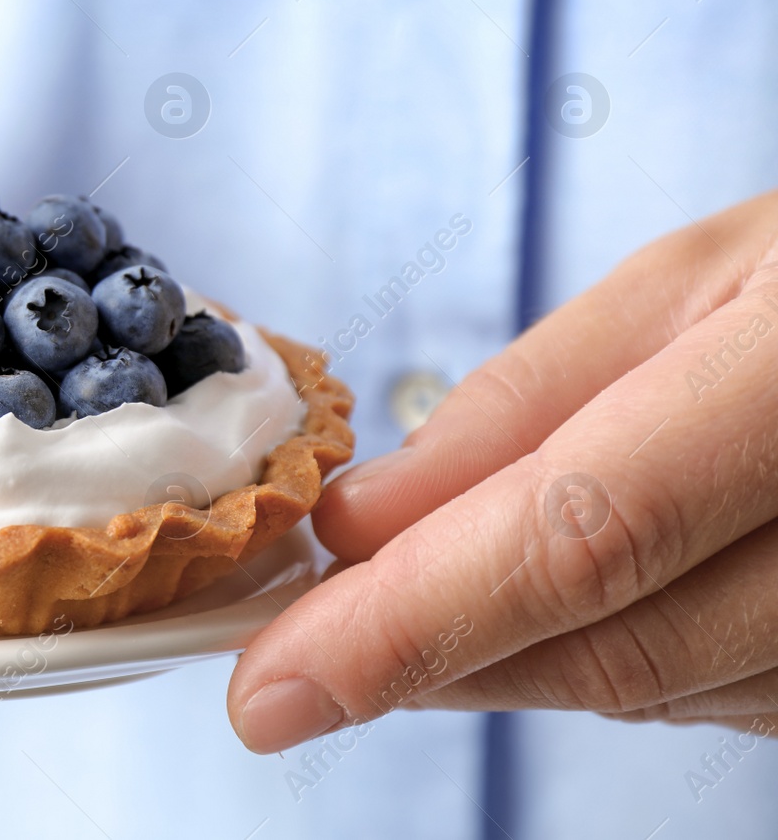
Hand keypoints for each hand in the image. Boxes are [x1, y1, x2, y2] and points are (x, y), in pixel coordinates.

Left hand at [227, 191, 777, 751]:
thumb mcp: (690, 284)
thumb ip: (525, 409)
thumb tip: (361, 528)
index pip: (582, 537)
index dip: (410, 626)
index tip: (269, 690)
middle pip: (611, 645)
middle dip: (426, 659)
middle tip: (296, 659)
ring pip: (653, 692)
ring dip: (504, 663)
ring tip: (412, 609)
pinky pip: (716, 701)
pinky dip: (596, 663)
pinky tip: (547, 613)